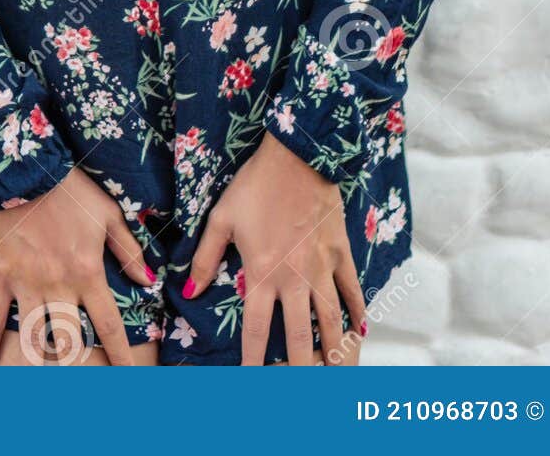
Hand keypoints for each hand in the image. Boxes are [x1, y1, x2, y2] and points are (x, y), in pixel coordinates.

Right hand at [0, 166, 155, 364]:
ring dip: (41, 359)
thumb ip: (129, 251)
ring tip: (45, 372)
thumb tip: (150, 280)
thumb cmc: (72, 191)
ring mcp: (26, 284)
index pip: (109, 325)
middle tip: (80, 377)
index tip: (129, 379)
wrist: (26, 169)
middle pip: (69, 342)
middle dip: (76, 363)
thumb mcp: (108, 215)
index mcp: (88, 272)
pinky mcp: (0, 278)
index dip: (120, 356)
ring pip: (34, 338)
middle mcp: (58, 286)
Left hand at [184, 129, 365, 364]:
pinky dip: (357, 311)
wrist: (299, 155)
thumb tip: (188, 289)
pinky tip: (360, 329)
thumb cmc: (256, 185)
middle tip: (305, 394)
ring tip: (339, 376)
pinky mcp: (340, 252)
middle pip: (300, 338)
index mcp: (263, 274)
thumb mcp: (222, 218)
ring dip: (335, 352)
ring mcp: (322, 268)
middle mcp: (294, 279)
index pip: (258, 332)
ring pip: (331, 321)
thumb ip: (205, 257)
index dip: (254, 364)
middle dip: (302, 371)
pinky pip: (352, 288)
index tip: (252, 386)